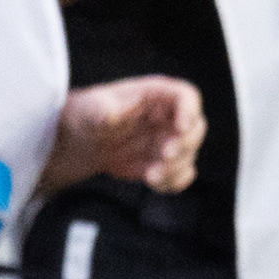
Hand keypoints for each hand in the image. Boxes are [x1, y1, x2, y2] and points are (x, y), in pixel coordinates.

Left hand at [44, 75, 205, 197]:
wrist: (82, 140)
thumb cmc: (88, 114)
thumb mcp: (91, 108)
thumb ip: (102, 111)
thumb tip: (112, 116)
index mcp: (156, 95)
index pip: (186, 96)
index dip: (189, 111)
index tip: (180, 128)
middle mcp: (169, 116)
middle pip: (196, 128)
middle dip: (184, 145)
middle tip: (165, 157)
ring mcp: (169, 140)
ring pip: (190, 155)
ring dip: (175, 169)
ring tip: (150, 177)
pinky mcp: (166, 163)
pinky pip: (182, 174)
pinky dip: (173, 182)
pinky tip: (153, 183)